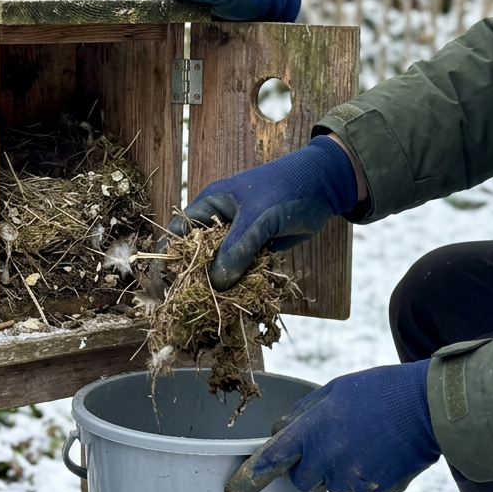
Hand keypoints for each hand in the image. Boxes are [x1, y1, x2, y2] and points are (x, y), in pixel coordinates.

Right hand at [167, 135, 356, 290]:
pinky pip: (244, 268)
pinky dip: (243, 282)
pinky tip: (243, 298)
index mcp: (210, 204)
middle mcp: (220, 221)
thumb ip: (236, 250)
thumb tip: (216, 284)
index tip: (167, 283)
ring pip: (222, 264)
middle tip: (194, 302)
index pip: (179, 232)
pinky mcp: (258, 247)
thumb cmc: (285, 189)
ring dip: (222, 283)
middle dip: (196, 276)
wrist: (326, 185)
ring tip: (218, 306)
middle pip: (198, 254)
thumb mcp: (257, 218)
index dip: (170, 256)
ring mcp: (240, 235)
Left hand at [224, 359, 439, 491]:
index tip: (235, 490)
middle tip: (333, 444)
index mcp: (313, 429)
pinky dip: (366, 482)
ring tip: (366, 443)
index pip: (274, 457)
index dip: (253, 474)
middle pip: (302, 480)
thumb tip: (280, 430)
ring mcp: (351, 478)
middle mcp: (327, 458)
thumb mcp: (334, 390)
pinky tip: (382, 457)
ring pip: (333, 486)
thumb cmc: (379, 391)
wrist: (427, 407)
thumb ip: (303, 413)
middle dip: (310, 468)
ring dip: (341, 472)